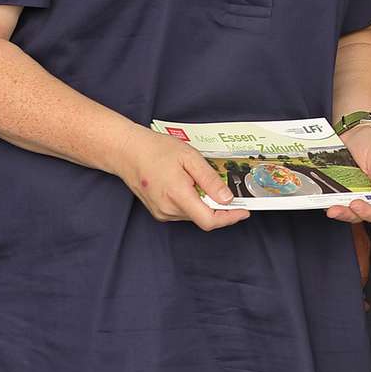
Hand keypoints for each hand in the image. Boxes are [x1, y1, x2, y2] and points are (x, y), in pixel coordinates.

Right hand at [118, 127, 249, 231]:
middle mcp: (168, 210)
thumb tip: (227, 199)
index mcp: (177, 196)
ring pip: (194, 215)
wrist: (126, 152)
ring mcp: (162, 212)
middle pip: (204, 218)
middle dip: (220, 207)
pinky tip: (190, 185)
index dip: (229, 218)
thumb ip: (210, 180)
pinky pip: (183, 212)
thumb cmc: (156, 150)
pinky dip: (193, 202)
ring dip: (205, 203)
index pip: (209, 220)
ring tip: (203, 182)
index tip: (244, 211)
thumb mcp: (190, 158)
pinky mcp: (158, 211)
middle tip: (230, 191)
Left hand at [332, 122, 370, 224]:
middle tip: (338, 208)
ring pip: (347, 211)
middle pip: (361, 215)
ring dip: (338, 211)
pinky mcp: (339, 188)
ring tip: (329, 207)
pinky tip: (322, 199)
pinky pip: (334, 200)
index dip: (370, 213)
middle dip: (349, 214)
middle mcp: (369, 193)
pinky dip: (327, 202)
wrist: (354, 130)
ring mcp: (353, 192)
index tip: (358, 204)